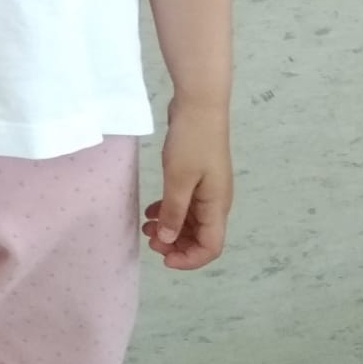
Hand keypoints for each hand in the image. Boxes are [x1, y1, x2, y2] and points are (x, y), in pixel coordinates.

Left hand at [142, 100, 232, 269]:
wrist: (199, 104)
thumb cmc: (191, 142)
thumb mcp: (178, 179)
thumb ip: (174, 212)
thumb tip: (169, 241)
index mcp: (217, 206)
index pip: (211, 247)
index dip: (189, 259)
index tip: (163, 257)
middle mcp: (215, 201)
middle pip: (200, 236)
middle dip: (176, 244)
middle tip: (149, 241)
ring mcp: (207, 187)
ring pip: (190, 220)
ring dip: (170, 227)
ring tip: (145, 228)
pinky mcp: (196, 175)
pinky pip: (184, 202)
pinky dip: (169, 210)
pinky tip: (150, 210)